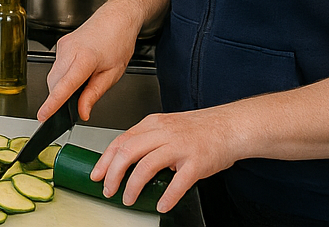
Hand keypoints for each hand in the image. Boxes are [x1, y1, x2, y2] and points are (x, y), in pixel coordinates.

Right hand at [37, 3, 139, 123]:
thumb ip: (94, 94)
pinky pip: (57, 66)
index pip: (64, 86)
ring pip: (54, 75)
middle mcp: (69, 50)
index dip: (52, 103)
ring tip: (84, 81)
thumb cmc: (118, 41)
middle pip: (55, 83)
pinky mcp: (61, 44)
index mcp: (85, 58)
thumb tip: (82, 112)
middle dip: (60, 97)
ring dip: (62, 86)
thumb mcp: (113, 74)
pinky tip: (79, 72)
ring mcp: (63, 46)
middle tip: (78, 104)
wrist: (117, 17)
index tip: (43, 116)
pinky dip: (64, 75)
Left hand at [91, 107, 241, 212]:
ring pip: (146, 166)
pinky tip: (161, 205)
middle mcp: (163, 133)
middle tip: (108, 189)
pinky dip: (167, 197)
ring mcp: (179, 146)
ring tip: (128, 199)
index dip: (104, 159)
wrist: (231, 126)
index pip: (120, 140)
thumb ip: (149, 139)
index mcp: (153, 124)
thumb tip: (128, 160)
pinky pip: (177, 183)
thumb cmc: (201, 129)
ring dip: (132, 186)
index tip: (96, 174)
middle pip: (127, 152)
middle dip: (113, 174)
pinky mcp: (196, 162)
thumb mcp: (168, 126)